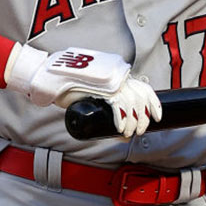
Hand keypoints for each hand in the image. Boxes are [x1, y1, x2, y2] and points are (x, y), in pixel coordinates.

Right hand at [6, 44, 161, 137]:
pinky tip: (121, 129)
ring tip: (128, 133)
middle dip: (143, 117)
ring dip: (134, 122)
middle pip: (140, 95)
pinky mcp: (98, 87)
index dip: (152, 102)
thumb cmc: (66, 83)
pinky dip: (122, 120)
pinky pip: (118, 105)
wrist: (48, 76)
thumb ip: (102, 93)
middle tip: (140, 130)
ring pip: (132, 102)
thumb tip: (116, 114)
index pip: (141, 86)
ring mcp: (107, 79)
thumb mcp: (91, 88)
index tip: (156, 116)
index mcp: (115, 72)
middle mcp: (115, 74)